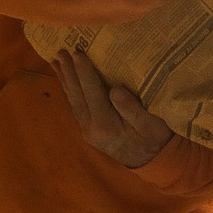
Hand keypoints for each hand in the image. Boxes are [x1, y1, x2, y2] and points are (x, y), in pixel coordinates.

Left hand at [53, 50, 171, 168]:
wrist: (152, 161)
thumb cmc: (155, 139)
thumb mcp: (151, 124)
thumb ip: (132, 108)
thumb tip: (115, 89)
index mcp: (105, 124)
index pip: (92, 92)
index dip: (84, 72)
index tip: (77, 53)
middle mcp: (91, 127)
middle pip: (77, 95)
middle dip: (68, 72)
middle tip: (61, 51)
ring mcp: (87, 129)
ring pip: (73, 100)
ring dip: (65, 79)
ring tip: (57, 61)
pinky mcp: (89, 129)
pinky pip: (76, 105)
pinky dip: (70, 90)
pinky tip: (67, 80)